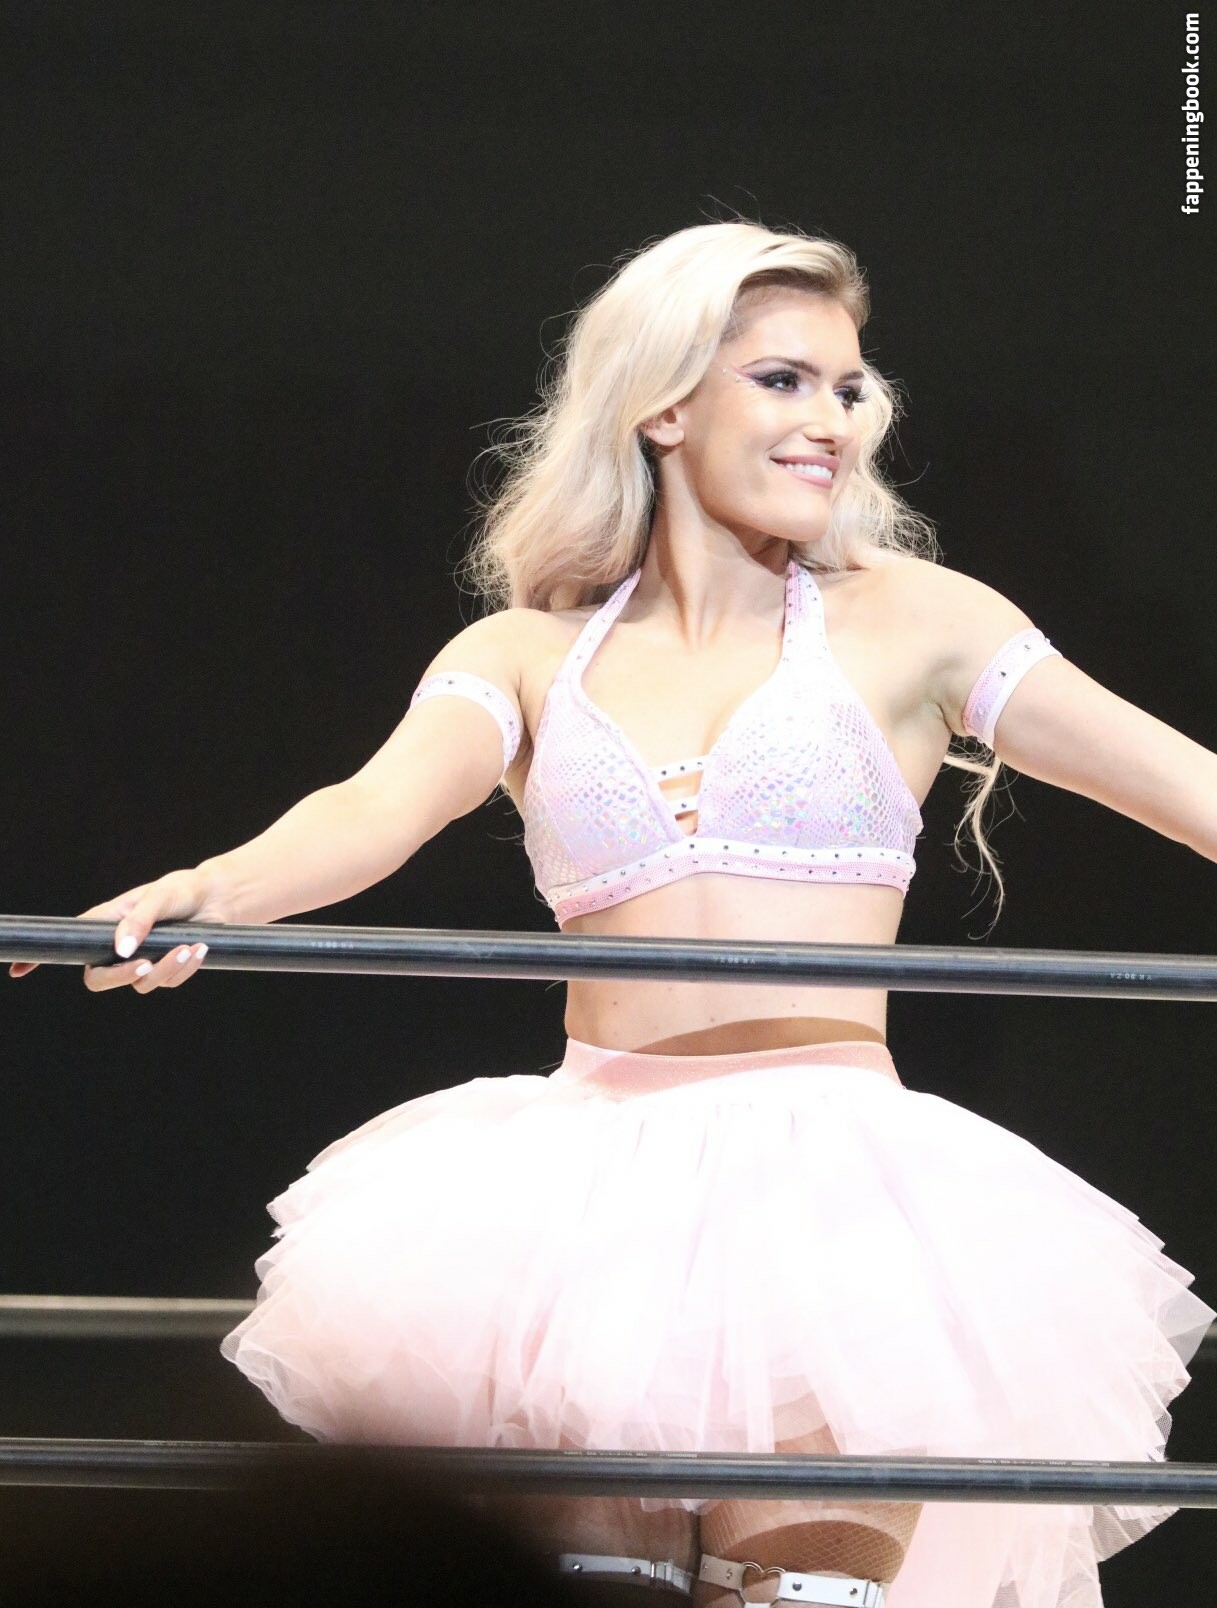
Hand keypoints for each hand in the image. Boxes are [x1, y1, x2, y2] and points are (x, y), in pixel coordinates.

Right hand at [8, 867, 227, 993]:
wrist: (219, 899)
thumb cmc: (183, 891)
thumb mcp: (160, 897)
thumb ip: (140, 921)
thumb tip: (121, 950)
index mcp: (107, 923)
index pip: (69, 943)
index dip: (42, 958)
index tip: (19, 970)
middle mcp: (119, 945)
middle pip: (99, 978)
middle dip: (122, 977)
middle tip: (146, 964)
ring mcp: (143, 959)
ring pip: (142, 983)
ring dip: (166, 968)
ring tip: (188, 946)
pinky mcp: (166, 968)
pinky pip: (169, 980)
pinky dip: (185, 966)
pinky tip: (198, 947)